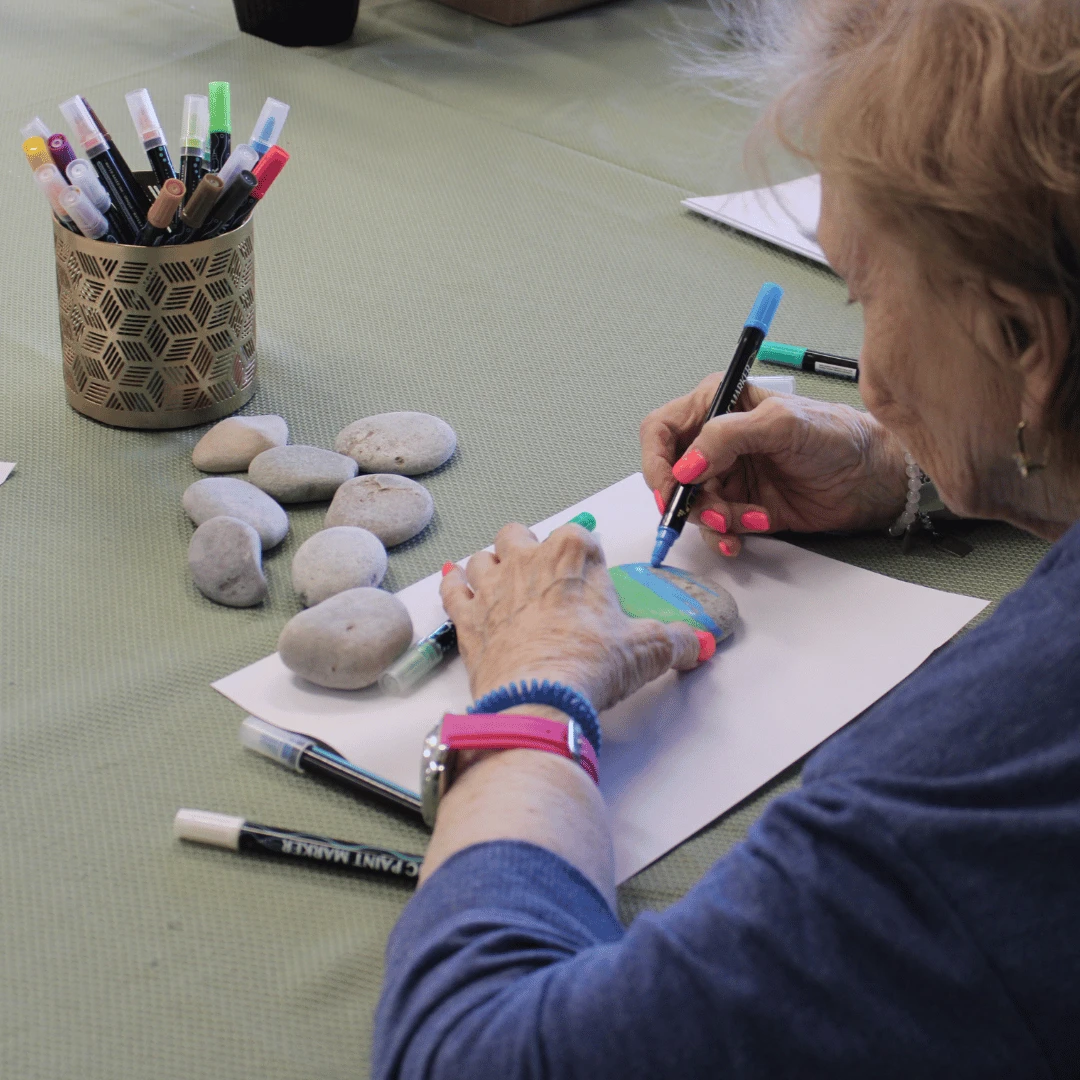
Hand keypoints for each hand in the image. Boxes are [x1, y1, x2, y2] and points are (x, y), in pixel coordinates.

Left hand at [440, 523, 704, 712]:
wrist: (538, 700)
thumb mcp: (648, 650)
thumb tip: (695, 644)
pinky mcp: (465, 618)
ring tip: (504, 586)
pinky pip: (451, 589)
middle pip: (520, 536)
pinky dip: (454, 588)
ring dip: (491, 567)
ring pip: (482, 557)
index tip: (594, 579)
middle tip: (546, 579)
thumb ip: (675, 641)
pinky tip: (460, 591)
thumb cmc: (589, 665)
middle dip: (530, 550)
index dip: (587, 557)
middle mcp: (526, 560)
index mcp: (572, 554)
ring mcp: (490, 587)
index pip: (579, 536)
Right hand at [641, 379, 908, 555]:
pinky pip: (714, 527)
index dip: (656, 460)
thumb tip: (685, 468)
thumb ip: (726, 437)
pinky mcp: (739, 507)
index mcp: (717, 404)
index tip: (669, 488)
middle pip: (670, 473)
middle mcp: (715, 440)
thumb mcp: (780, 424)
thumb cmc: (835, 435)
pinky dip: (724, 535)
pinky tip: (746, 533)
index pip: (661, 429)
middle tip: (709, 512)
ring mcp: (726, 475)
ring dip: (709, 520)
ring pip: (690, 506)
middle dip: (684, 499)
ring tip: (738, 523)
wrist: (871, 478)